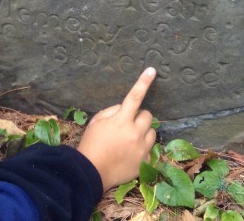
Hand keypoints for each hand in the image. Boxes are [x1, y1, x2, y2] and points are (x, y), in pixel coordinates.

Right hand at [76, 67, 156, 190]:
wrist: (91, 172)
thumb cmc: (91, 144)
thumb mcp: (96, 121)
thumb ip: (112, 111)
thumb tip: (124, 109)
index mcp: (121, 120)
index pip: (135, 96)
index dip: (143, 82)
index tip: (152, 70)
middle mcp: (135, 133)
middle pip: (148, 116)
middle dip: (139, 117)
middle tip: (128, 123)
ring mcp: (142, 148)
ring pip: (152, 132)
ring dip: (143, 132)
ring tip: (130, 139)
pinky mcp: (145, 162)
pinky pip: (150, 150)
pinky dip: (142, 149)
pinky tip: (130, 153)